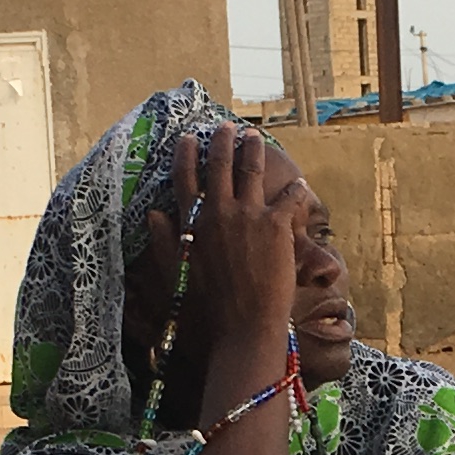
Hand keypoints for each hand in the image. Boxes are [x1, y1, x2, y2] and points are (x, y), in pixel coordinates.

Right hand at [174, 124, 303, 371]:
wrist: (244, 326)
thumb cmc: (209, 307)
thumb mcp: (177, 274)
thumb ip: (163, 243)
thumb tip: (153, 214)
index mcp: (193, 223)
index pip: (185, 178)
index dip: (186, 155)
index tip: (188, 138)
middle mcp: (219, 212)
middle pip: (219, 165)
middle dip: (222, 141)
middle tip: (227, 128)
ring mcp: (248, 215)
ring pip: (251, 169)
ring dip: (253, 149)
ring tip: (255, 137)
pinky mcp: (276, 225)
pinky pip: (289, 197)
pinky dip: (296, 189)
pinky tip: (301, 183)